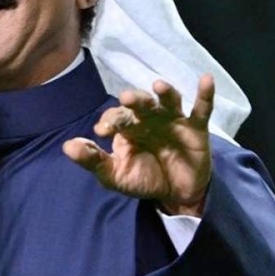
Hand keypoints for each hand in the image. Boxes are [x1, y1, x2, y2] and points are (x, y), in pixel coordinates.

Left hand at [62, 75, 214, 216]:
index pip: (116, 116)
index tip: (101, 131)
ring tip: (158, 86)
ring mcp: (173, 121)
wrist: (175, 196)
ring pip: (168, 102)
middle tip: (127, 99)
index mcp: (128, 127)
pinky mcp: (196, 129)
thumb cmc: (143, 179)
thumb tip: (68, 146)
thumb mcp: (115, 175)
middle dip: (135, 101)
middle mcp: (149, 119)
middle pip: (141, 104)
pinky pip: (202, 109)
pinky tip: (206, 79)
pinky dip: (205, 94)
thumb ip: (93, 161)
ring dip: (165, 93)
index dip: (110, 120)